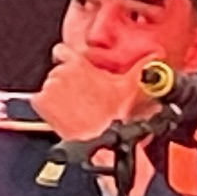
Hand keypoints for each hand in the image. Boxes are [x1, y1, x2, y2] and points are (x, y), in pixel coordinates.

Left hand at [30, 44, 148, 142]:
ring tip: (75, 109)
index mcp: (80, 64)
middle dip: (67, 83)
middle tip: (81, 97)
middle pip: (58, 72)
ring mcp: (49, 89)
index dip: (67, 59)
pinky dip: (48, 108)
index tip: (72, 68)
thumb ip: (145, 66)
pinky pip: (40, 102)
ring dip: (59, 97)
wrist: (100, 144)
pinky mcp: (41, 105)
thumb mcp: (132, 87)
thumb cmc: (114, 118)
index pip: (62, 50)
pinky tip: (63, 116)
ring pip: (50, 87)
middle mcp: (61, 73)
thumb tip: (156, 55)